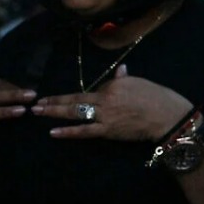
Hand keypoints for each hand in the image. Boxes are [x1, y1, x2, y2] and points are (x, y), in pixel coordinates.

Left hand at [31, 64, 190, 142]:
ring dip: (55, 113)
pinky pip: (84, 131)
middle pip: (76, 100)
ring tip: (38, 112)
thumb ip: (125, 79)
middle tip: (36, 103)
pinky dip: (68, 131)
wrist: (167, 117)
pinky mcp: (107, 131)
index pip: (93, 89)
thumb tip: (119, 72)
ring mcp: (105, 116)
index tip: (64, 98)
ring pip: (75, 114)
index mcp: (114, 85)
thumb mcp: (140, 83)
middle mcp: (106, 99)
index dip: (82, 96)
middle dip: (54, 101)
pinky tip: (53, 132)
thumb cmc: (157, 97)